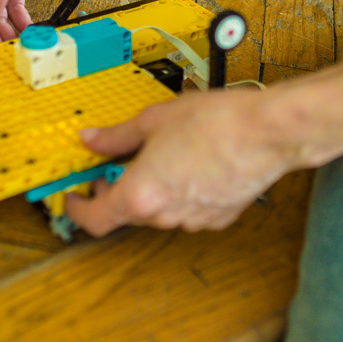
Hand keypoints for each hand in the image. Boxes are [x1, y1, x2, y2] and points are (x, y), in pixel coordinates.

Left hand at [64, 87, 297, 236]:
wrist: (268, 132)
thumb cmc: (217, 122)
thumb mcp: (154, 120)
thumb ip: (116, 136)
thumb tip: (91, 140)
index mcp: (141, 194)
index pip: (95, 220)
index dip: (77, 210)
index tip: (74, 196)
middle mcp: (165, 215)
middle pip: (127, 213)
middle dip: (118, 190)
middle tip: (116, 163)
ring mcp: (194, 220)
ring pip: (159, 211)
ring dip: (152, 191)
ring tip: (163, 156)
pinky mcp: (219, 219)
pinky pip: (188, 210)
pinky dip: (181, 193)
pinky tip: (192, 164)